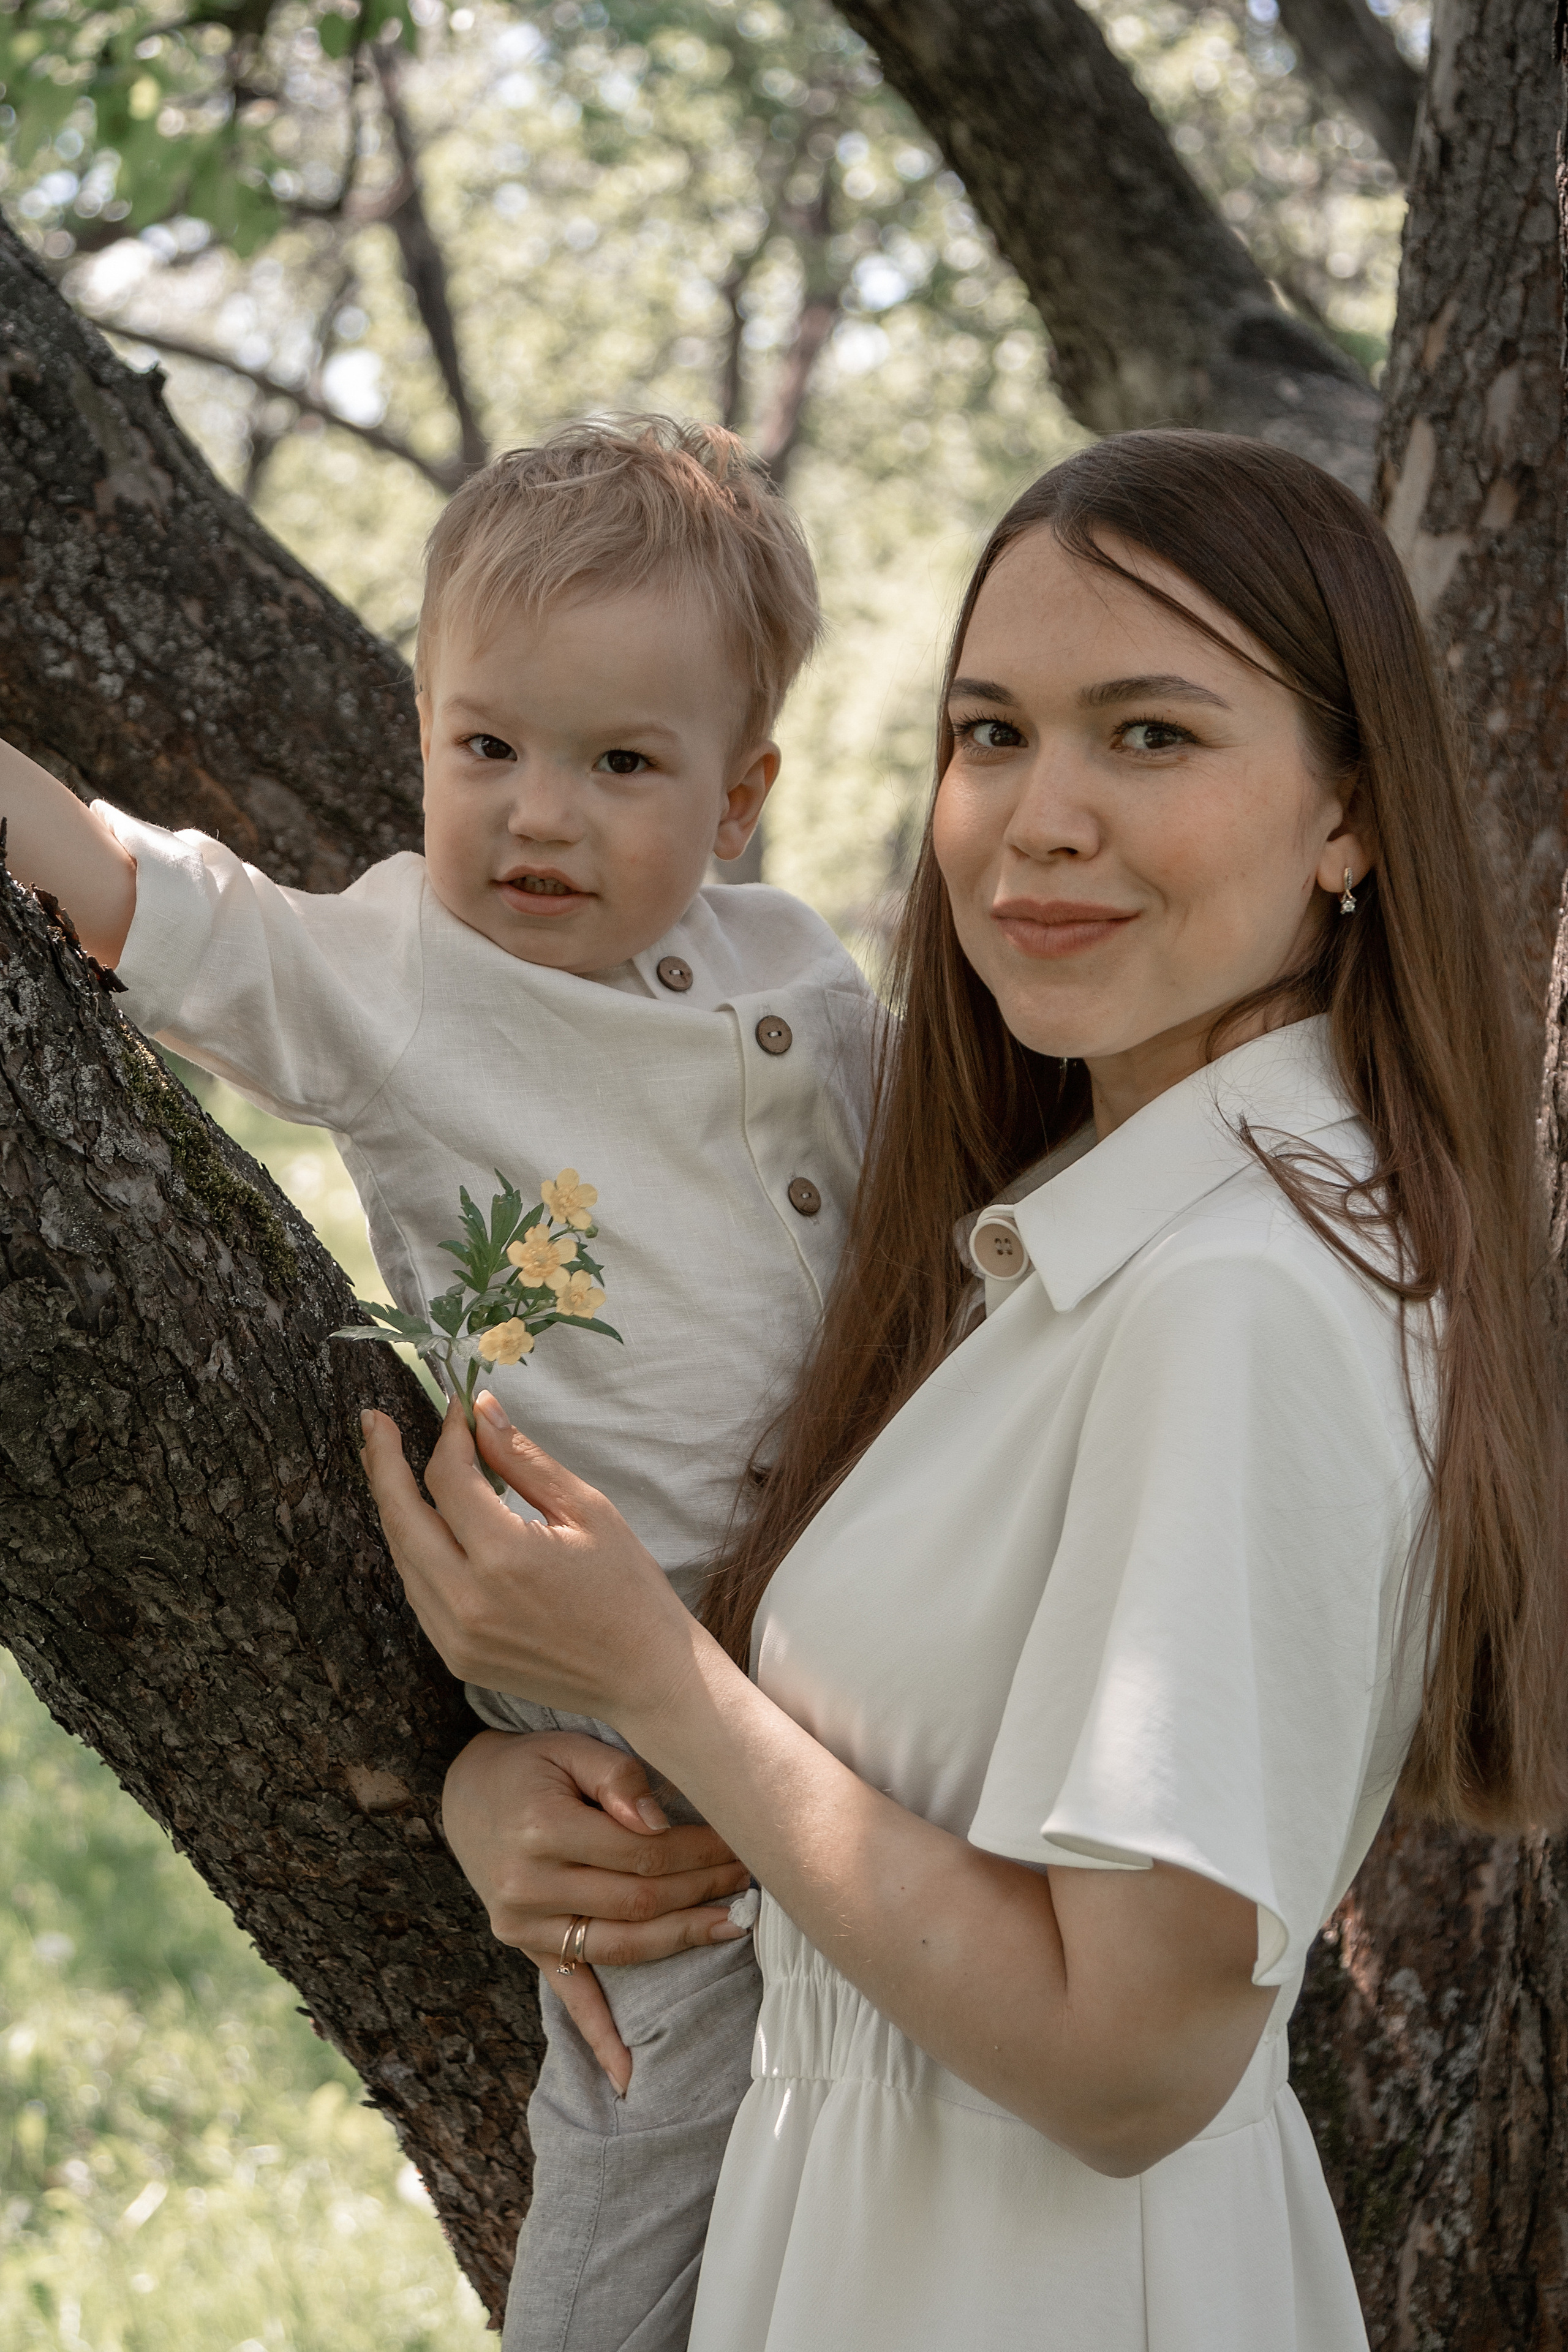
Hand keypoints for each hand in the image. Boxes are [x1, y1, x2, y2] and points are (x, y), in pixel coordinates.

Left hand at [360, 1392, 693, 1725]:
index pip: (448, 1480)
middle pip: (402, 1517)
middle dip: (383, 1462)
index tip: (456, 1409)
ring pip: (403, 1556)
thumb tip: (481, 1410)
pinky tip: (420, 1522)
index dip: (447, 1437)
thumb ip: (524, 1461)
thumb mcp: (587, 1510)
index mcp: (505, 1558)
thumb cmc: (627, 1588)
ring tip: (387, 1463)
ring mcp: (456, 1636)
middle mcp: (468, 1601)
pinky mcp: (456, 1658)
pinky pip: (418, 1592)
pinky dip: (413, 1549)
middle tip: (373, 1421)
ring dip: (394, 1506)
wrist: (644, 1677)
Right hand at [442, 1729, 752, 2091]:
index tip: (738, 1840)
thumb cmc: (531, 1765)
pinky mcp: (525, 1947)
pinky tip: (628, 2075)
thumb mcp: (571, 1749)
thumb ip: (618, 1779)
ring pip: (619, 1946)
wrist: (465, 1792)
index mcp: (542, 1831)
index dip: (697, 1849)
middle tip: (749, 1875)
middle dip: (701, 1889)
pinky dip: (599, 2038)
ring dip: (680, 1938)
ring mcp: (524, 1925)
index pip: (642, 1852)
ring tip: (731, 1925)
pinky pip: (568, 1995)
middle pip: (637, 1900)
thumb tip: (660, 1824)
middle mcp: (528, 1887)